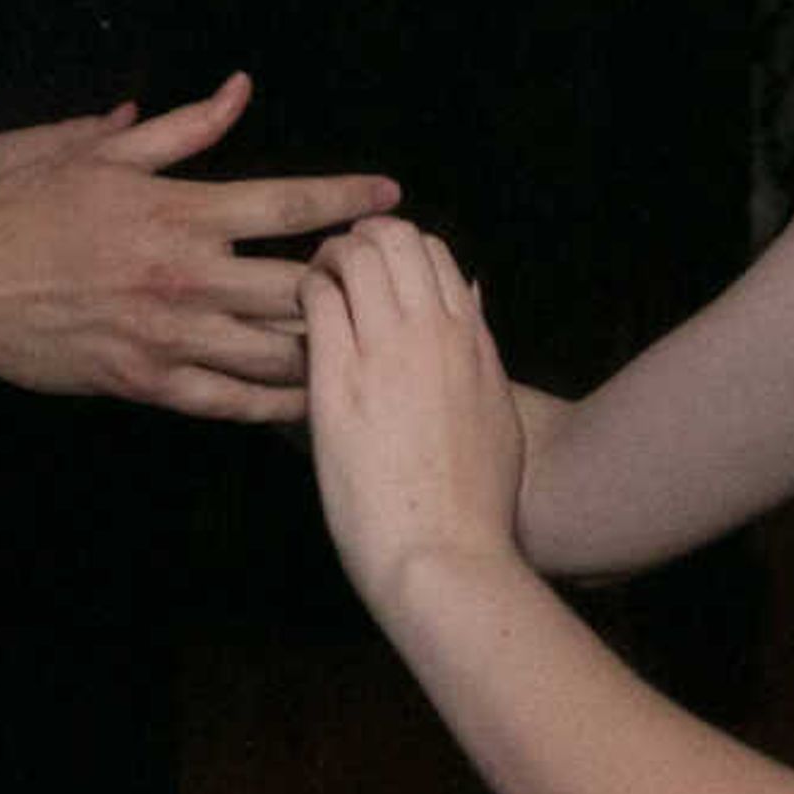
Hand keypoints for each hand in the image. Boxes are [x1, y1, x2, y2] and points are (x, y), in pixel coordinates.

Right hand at [0, 74, 396, 423]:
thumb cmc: (31, 210)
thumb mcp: (105, 153)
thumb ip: (185, 127)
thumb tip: (242, 88)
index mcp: (180, 212)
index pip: (285, 204)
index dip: (345, 198)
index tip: (391, 197)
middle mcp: (185, 277)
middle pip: (296, 286)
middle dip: (350, 282)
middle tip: (390, 278)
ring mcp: (168, 337)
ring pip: (274, 352)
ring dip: (326, 345)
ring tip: (366, 337)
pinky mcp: (147, 384)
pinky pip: (229, 401)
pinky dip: (276, 402)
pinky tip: (310, 398)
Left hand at [304, 218, 527, 618]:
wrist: (444, 555)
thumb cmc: (473, 503)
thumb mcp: (497, 412)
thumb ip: (482, 349)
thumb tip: (473, 294)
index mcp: (471, 341)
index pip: (434, 252)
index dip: (398, 249)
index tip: (376, 271)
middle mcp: (433, 332)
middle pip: (395, 237)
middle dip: (360, 238)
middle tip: (337, 265)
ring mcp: (386, 353)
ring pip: (356, 255)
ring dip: (328, 258)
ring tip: (313, 284)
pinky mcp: (339, 382)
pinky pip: (317, 300)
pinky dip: (304, 292)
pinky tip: (296, 316)